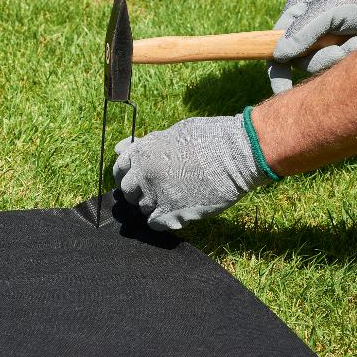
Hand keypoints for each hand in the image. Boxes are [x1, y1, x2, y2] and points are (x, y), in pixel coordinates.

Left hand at [112, 115, 270, 230]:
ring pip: (142, 208)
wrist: (237, 155)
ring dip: (153, 205)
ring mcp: (156, 195)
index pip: (119, 168)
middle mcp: (144, 174)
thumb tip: (123, 148)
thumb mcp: (174, 132)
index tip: (136, 177)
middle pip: (127, 191)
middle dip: (138, 190)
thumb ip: (146, 144)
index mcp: (143, 151)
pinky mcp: (171, 214)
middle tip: (157, 189)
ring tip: (174, 197)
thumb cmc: (210, 138)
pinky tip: (177, 211)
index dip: (127, 173)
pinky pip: (155, 224)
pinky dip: (163, 221)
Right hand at [268, 0, 356, 93]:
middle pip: (300, 61)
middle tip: (340, 51)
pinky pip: (336, 65)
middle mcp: (306, 28)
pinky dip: (348, 56)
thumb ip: (303, 33)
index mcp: (295, 13)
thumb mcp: (329, 10)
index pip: (276, 45)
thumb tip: (278, 56)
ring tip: (356, 40)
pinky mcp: (341, 48)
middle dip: (321, 58)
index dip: (277, 70)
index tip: (282, 90)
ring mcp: (324, 40)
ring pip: (319, 65)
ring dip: (338, 57)